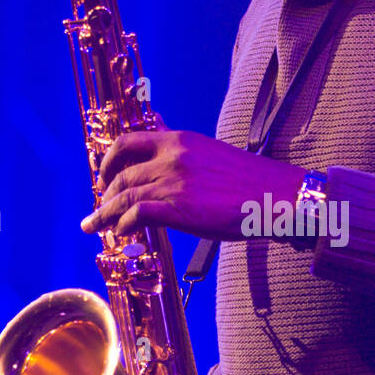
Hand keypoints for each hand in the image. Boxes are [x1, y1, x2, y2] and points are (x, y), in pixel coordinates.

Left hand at [79, 118, 306, 241]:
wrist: (278, 196)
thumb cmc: (250, 182)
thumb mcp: (210, 153)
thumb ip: (181, 150)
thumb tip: (161, 140)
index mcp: (179, 140)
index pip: (127, 142)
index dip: (107, 161)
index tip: (103, 176)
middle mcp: (171, 157)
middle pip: (120, 173)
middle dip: (103, 193)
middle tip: (99, 208)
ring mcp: (174, 182)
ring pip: (123, 195)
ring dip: (105, 214)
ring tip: (95, 226)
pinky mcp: (179, 207)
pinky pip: (136, 215)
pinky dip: (123, 226)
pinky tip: (123, 234)